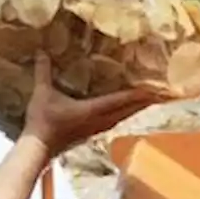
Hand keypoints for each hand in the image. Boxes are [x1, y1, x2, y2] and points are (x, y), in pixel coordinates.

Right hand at [22, 52, 165, 156]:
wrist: (38, 148)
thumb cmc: (42, 120)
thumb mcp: (42, 93)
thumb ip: (43, 71)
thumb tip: (41, 51)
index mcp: (92, 110)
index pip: (120, 100)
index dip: (138, 94)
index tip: (154, 89)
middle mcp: (99, 121)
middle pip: (128, 110)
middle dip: (144, 102)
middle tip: (161, 94)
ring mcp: (96, 129)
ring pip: (123, 117)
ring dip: (136, 109)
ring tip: (149, 101)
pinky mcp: (92, 133)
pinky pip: (115, 122)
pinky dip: (125, 114)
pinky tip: (127, 112)